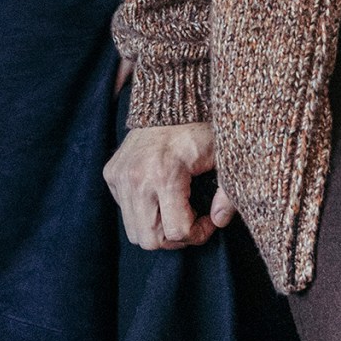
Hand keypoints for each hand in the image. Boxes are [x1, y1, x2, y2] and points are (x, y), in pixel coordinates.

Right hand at [105, 121, 233, 249]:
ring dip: (158, 229)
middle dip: (175, 238)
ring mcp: (120, 176)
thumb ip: (229, 194)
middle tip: (191, 220)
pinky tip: (159, 196)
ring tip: (175, 211)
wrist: (169, 100)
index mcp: (165, 174)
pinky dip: (143, 212)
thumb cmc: (200, 129)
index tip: (209, 218)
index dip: (199, 233)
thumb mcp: (224, 158)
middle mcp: (136, 178)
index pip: (176, 232)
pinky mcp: (111, 173)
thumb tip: (218, 222)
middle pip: (150, 239)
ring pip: (134, 231)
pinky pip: (125, 211)